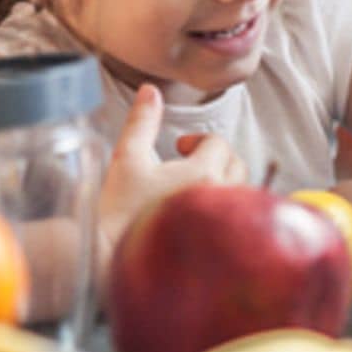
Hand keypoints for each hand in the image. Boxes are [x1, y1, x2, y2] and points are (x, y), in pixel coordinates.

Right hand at [96, 85, 248, 262]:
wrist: (111, 261)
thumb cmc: (118, 212)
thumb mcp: (126, 159)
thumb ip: (142, 122)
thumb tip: (150, 91)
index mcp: (202, 174)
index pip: (217, 143)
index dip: (197, 140)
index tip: (178, 148)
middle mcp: (221, 198)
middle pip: (237, 165)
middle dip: (216, 158)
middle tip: (188, 164)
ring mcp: (224, 226)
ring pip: (241, 193)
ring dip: (222, 183)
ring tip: (192, 189)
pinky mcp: (223, 248)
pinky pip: (238, 222)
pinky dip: (226, 213)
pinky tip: (200, 217)